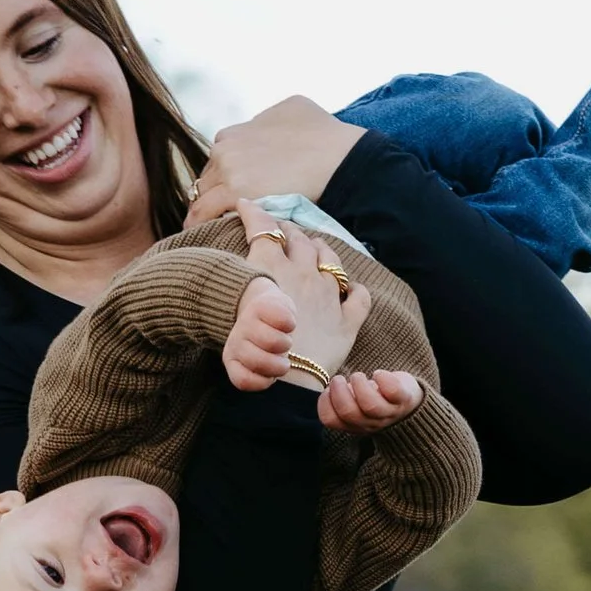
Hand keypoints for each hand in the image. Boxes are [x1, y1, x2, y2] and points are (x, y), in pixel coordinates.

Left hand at [188, 95, 364, 237]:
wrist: (340, 159)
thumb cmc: (324, 134)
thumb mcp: (292, 109)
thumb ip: (267, 120)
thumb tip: (265, 128)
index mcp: (234, 133)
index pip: (217, 161)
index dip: (225, 177)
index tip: (231, 191)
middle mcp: (226, 147)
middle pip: (208, 180)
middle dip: (214, 195)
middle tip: (222, 215)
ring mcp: (229, 169)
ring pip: (202, 196)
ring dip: (207, 211)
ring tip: (209, 230)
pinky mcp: (236, 192)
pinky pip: (203, 212)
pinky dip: (200, 223)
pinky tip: (202, 235)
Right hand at [216, 217, 369, 391]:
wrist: (288, 384)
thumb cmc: (253, 354)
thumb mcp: (231, 317)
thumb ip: (231, 293)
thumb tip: (231, 280)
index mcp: (272, 269)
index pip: (263, 228)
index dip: (254, 213)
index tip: (247, 206)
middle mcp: (304, 274)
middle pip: (300, 238)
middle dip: (289, 230)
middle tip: (282, 231)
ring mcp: (330, 295)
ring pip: (330, 258)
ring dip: (321, 250)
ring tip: (315, 249)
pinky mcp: (348, 320)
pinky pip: (359, 297)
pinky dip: (354, 291)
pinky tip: (349, 291)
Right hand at [316, 365, 421, 433]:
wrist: (409, 402)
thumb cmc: (375, 398)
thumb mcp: (354, 402)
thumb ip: (339, 398)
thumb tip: (327, 385)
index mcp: (354, 425)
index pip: (331, 421)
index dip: (324, 403)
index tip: (327, 389)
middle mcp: (371, 423)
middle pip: (349, 413)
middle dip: (339, 391)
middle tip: (339, 378)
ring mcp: (389, 413)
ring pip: (370, 405)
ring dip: (359, 385)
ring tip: (357, 376)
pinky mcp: (404, 398)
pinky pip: (393, 391)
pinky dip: (382, 378)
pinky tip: (378, 374)